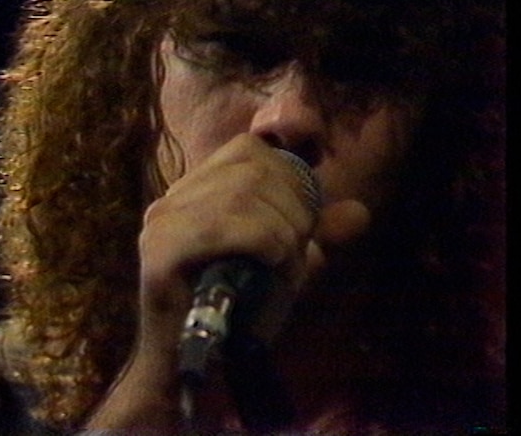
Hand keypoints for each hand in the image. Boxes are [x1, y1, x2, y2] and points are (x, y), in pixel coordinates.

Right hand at [83, 133, 369, 429]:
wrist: (193, 372)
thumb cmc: (237, 317)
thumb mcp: (285, 267)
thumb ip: (318, 236)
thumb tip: (359, 212)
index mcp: (194, 194)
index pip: (247, 148)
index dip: (288, 173)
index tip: (304, 219)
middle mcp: (172, 200)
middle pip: (251, 168)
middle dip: (292, 206)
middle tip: (296, 249)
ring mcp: (162, 224)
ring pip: (243, 193)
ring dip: (280, 229)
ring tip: (282, 264)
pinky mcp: (161, 253)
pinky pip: (228, 224)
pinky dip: (263, 240)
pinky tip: (269, 262)